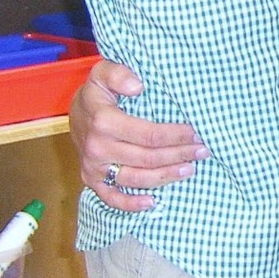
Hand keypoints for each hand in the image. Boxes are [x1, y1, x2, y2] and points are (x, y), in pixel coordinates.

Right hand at [69, 59, 207, 211]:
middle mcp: (97, 147)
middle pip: (147, 158)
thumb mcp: (103, 72)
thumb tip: (137, 86)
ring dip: (166, 176)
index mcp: (104, 121)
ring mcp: (94, 167)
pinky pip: (111, 198)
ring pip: (136, 179)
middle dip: (179, 154)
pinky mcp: (91, 180)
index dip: (176, 136)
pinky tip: (153, 202)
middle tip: (203, 151)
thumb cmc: (97, 92)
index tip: (197, 133)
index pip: (148, 135)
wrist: (75, 112)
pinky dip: (131, 204)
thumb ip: (118, 73)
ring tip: (190, 170)